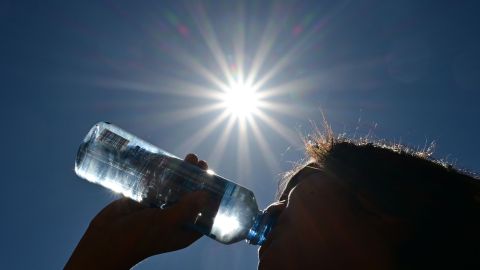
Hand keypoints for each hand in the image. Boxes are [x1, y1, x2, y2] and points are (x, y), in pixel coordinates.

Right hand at [65, 154, 209, 269]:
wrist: (104, 241)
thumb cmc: (137, 237)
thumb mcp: (165, 222)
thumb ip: (185, 209)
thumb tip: (206, 195)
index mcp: (185, 230)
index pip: (206, 212)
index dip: (212, 196)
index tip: (214, 178)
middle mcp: (175, 219)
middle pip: (192, 195)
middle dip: (197, 179)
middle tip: (199, 162)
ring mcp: (160, 209)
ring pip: (176, 187)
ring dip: (183, 173)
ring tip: (189, 157)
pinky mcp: (145, 200)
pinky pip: (159, 184)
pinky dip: (164, 173)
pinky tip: (168, 160)